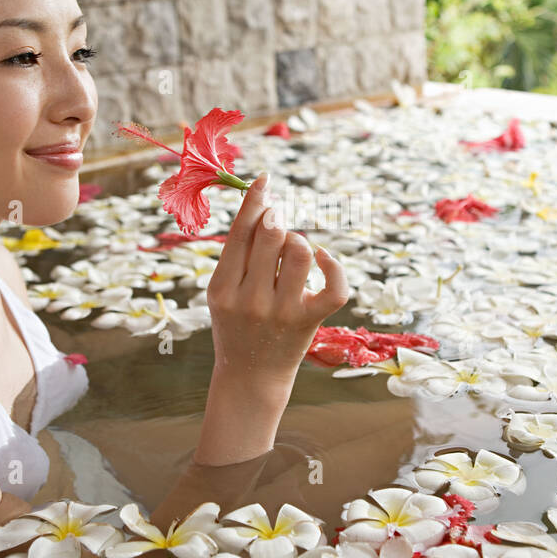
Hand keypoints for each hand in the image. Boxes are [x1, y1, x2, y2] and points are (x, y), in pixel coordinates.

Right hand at [205, 170, 349, 379]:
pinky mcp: (309, 322)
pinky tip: (325, 259)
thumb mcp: (223, 293)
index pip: (240, 232)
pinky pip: (334, 287)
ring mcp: (281, 313)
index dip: (255, 200)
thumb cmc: (237, 326)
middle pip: (272, 234)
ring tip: (293, 248)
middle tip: (278, 219)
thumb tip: (264, 205)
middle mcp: (250, 299)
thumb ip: (238, 255)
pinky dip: (335, 266)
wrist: (250, 377)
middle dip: (278, 217)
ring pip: (302, 251)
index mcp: (221, 288)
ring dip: (300, 240)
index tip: (265, 180)